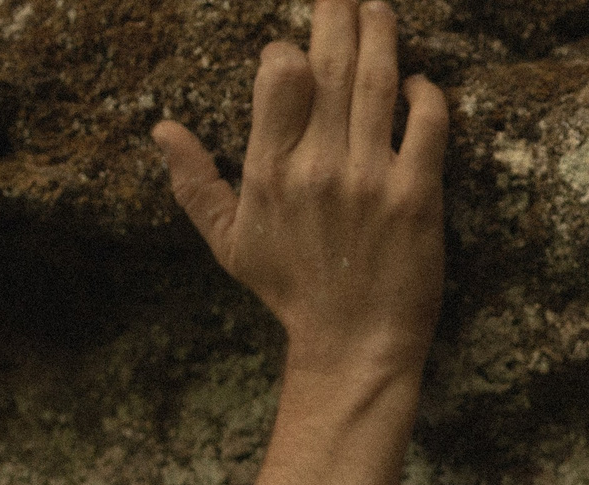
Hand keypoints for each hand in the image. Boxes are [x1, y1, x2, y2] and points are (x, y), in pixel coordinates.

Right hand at [152, 0, 447, 375]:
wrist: (354, 346)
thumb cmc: (292, 294)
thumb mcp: (230, 244)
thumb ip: (195, 184)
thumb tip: (161, 129)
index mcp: (270, 171)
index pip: (279, 76)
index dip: (289, 53)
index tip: (296, 50)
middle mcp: (319, 167)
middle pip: (331, 63)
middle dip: (337, 14)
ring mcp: (371, 181)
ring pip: (379, 82)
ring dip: (382, 36)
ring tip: (378, 7)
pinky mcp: (418, 198)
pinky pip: (427, 125)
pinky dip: (426, 94)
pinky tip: (418, 82)